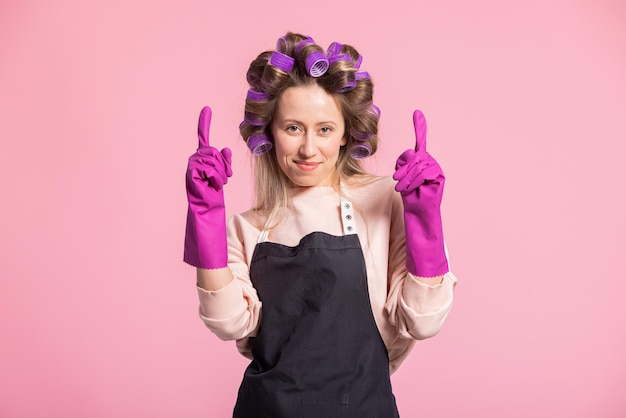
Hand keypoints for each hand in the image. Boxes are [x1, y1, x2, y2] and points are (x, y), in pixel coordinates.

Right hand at [184, 106, 232, 268]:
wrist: (207, 220)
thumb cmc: (214, 202)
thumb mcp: (223, 178)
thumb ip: (224, 163)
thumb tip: (226, 149)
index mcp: (201, 164)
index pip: (203, 141)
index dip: (204, 124)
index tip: (207, 109)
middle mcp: (194, 165)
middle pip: (211, 150)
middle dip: (222, 163)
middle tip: (223, 178)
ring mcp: (191, 172)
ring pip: (210, 158)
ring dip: (219, 172)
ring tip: (218, 184)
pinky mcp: (191, 179)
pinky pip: (207, 168)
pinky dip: (215, 176)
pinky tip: (213, 186)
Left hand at [393, 110, 447, 276]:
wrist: (420, 219)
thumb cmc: (410, 201)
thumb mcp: (402, 181)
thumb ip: (403, 167)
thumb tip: (405, 158)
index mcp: (421, 163)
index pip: (420, 141)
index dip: (420, 127)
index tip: (417, 113)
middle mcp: (430, 164)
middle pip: (414, 154)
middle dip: (403, 167)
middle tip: (398, 181)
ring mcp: (436, 170)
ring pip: (418, 163)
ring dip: (407, 176)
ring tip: (402, 187)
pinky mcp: (440, 178)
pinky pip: (425, 171)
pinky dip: (415, 180)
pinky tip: (410, 188)